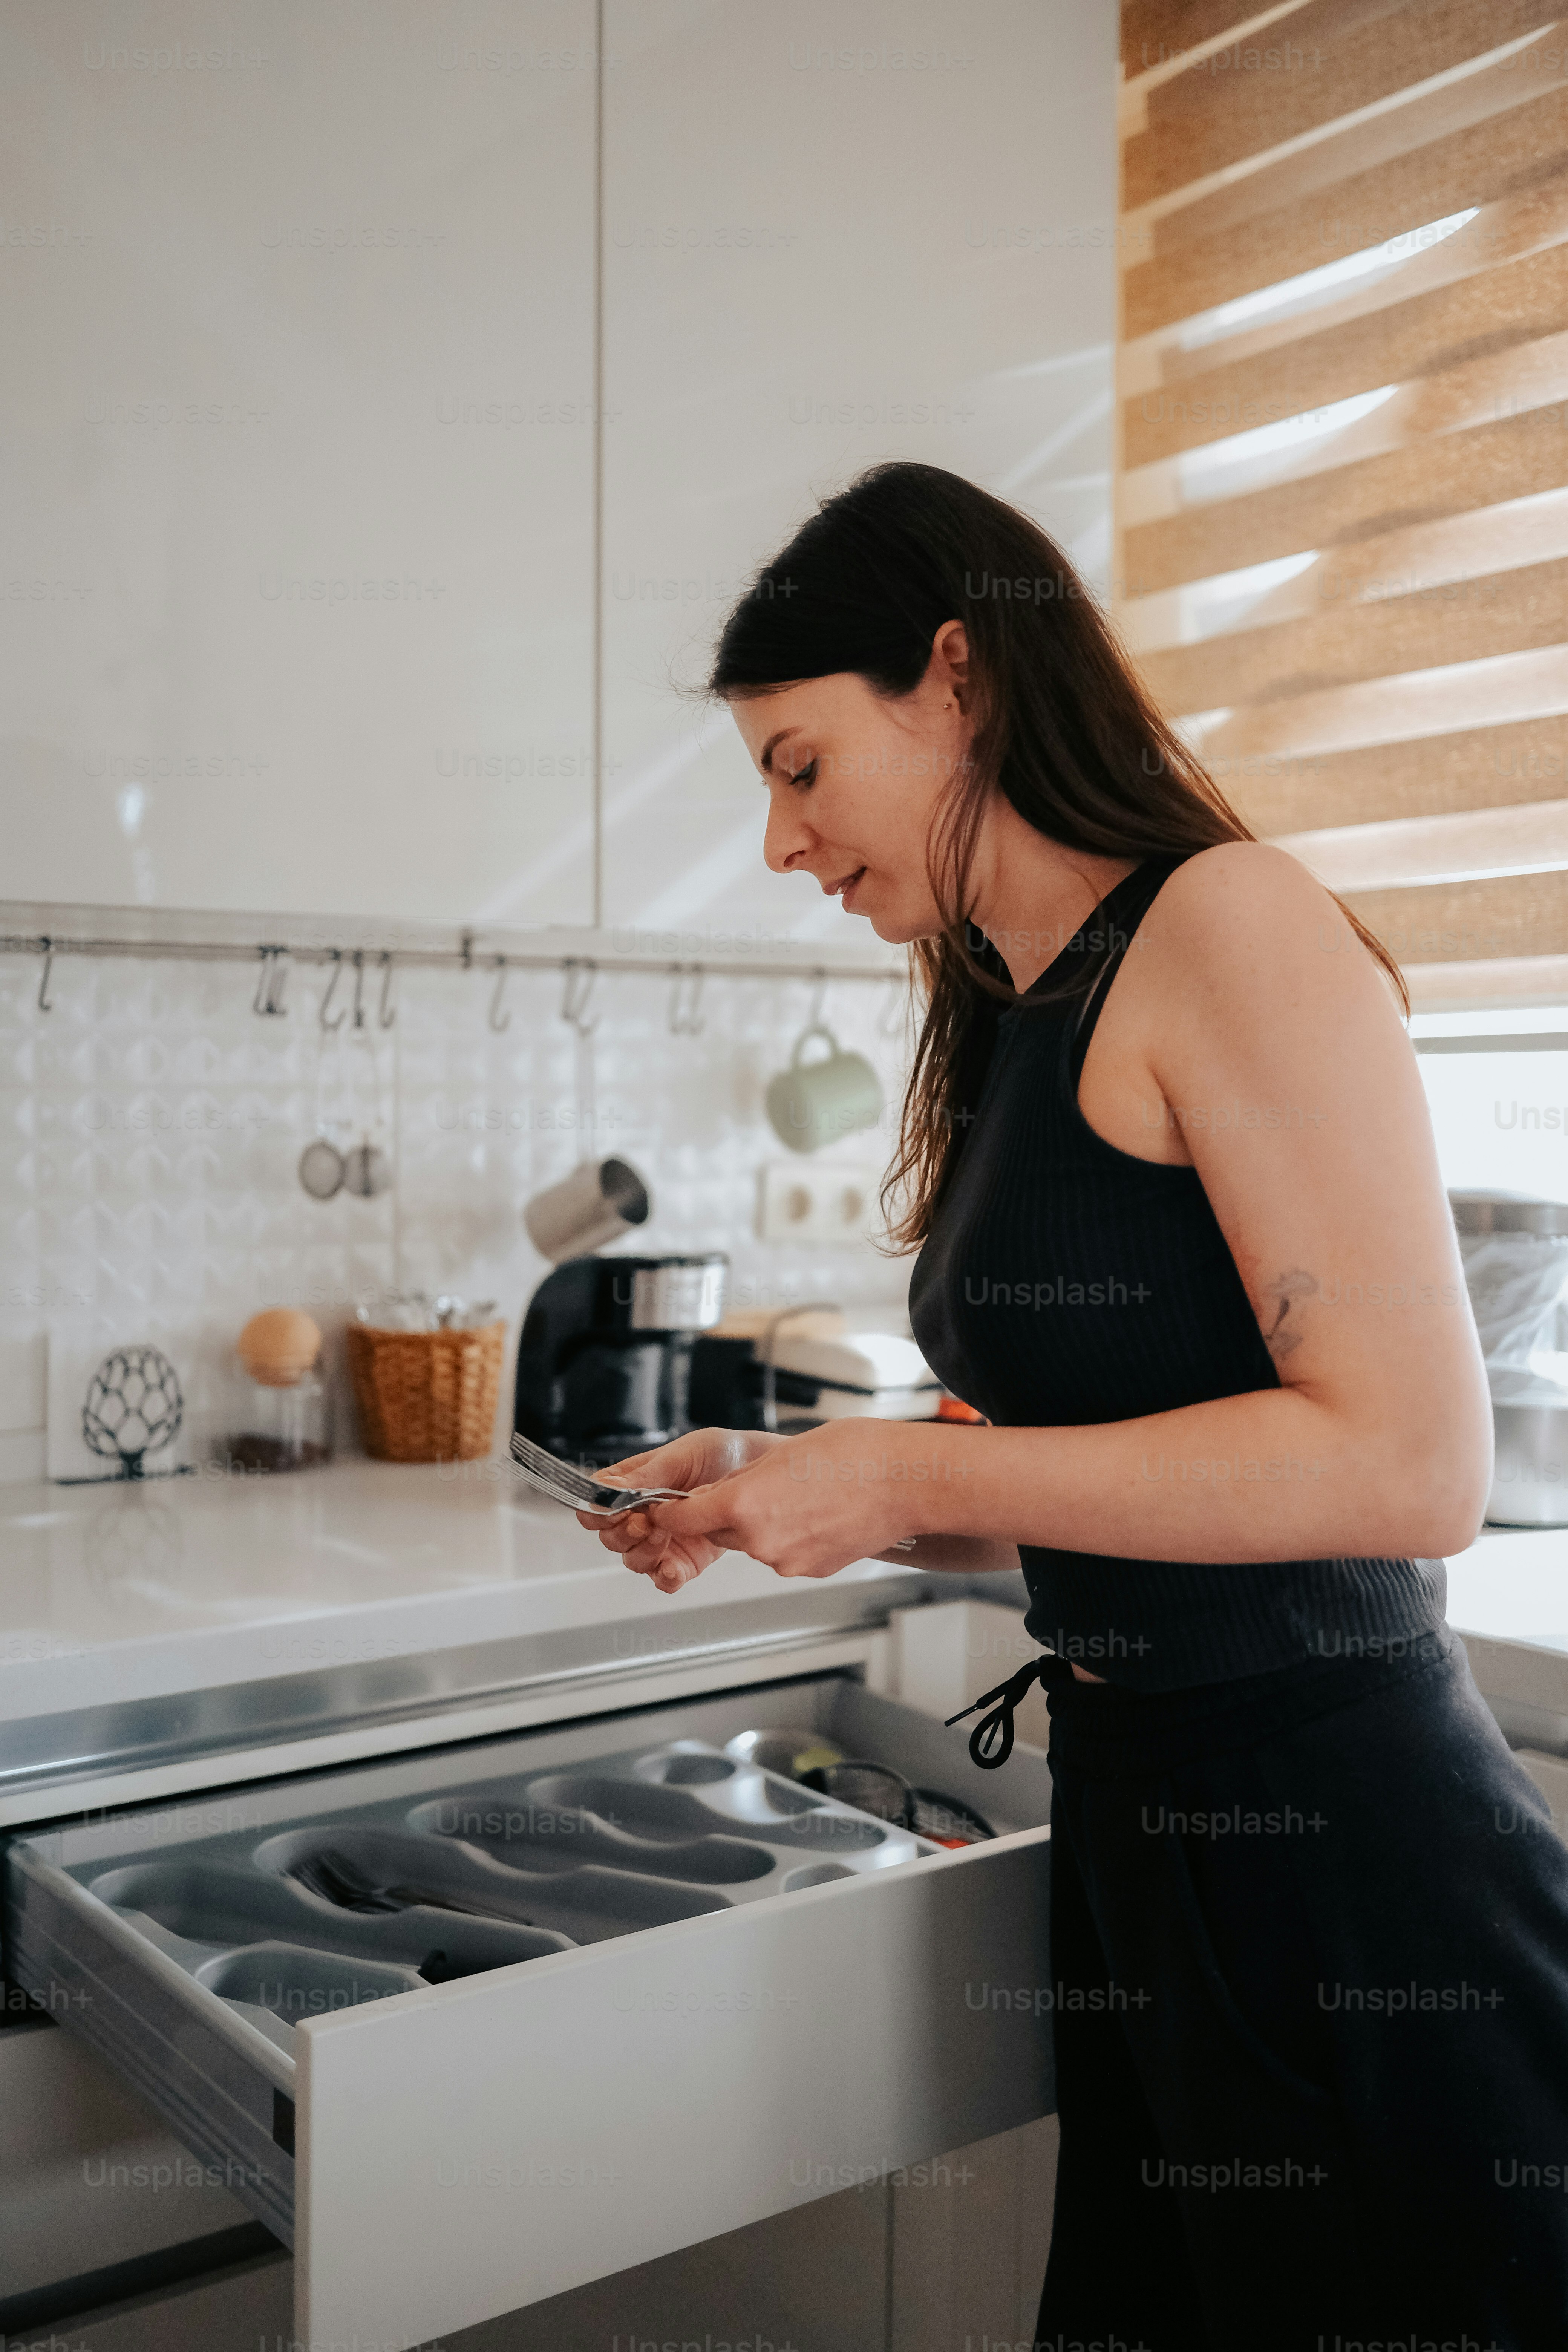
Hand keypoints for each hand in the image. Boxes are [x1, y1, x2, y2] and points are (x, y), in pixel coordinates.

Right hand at [577, 1427, 783, 1594]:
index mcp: (632, 1485)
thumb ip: (645, 1477)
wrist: (759, 1471)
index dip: (596, 1511)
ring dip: (643, 1552)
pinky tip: (673, 1567)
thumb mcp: (681, 1456)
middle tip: (644, 1521)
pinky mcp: (686, 1560)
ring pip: (634, 1560)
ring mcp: (662, 1540)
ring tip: (663, 1536)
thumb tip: (607, 1488)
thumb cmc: (719, 1455)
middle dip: (622, 1533)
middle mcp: (642, 1515)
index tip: (611, 1510)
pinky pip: (664, 1578)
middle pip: (610, 1537)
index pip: (596, 1504)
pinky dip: (665, 1577)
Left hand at [616, 1420, 928, 1591]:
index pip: (684, 1517)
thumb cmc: (854, 1457)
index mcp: (743, 1504)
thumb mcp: (782, 1453)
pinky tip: (820, 1514)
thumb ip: (743, 1478)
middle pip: (722, 1530)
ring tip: (804, 1496)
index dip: (673, 1510)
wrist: (905, 1482)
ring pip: (756, 1543)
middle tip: (764, 1486)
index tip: (667, 1507)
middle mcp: (759, 1540)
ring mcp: (787, 1560)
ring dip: (766, 1524)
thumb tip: (719, 1491)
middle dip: (729, 1512)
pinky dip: (794, 1537)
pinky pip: (786, 1554)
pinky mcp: (812, 1570)